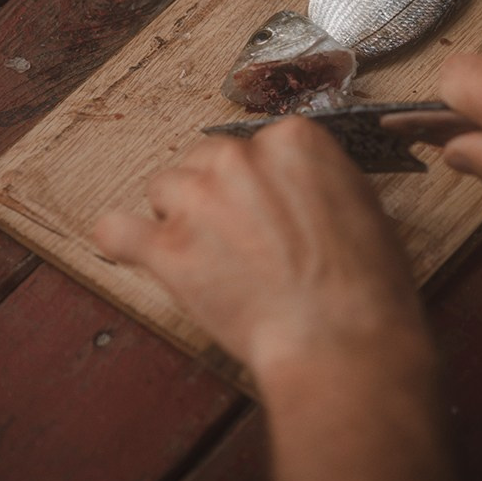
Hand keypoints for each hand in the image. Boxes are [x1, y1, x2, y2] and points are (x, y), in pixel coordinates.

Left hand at [92, 116, 427, 379]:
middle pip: (204, 159)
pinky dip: (123, 240)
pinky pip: (117, 229)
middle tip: (234, 236)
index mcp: (293, 141)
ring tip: (206, 256)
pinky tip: (132, 249)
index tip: (262, 208)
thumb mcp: (361, 208)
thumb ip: (316, 184)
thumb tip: (297, 191)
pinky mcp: (169, 248)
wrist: (341, 339)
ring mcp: (200, 200)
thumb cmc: (364, 286)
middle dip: (214, 193)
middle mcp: (241, 158)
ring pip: (164, 188)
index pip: (254, 145)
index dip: (256, 181)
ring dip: (178, 217)